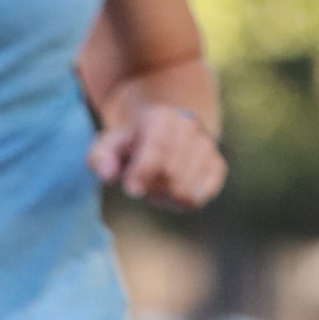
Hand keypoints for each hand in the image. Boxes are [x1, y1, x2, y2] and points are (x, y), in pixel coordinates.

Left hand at [89, 100, 223, 207]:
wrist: (165, 131)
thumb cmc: (131, 143)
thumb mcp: (108, 145)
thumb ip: (101, 157)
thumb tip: (107, 176)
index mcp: (161, 118)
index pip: (158, 148)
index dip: (144, 171)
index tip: (132, 189)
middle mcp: (189, 128)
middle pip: (172, 174)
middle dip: (152, 186)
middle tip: (142, 182)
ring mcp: (207, 146)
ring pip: (187, 190)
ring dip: (166, 196)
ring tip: (157, 184)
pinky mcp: (217, 166)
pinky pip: (200, 197)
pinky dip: (182, 201)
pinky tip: (173, 190)